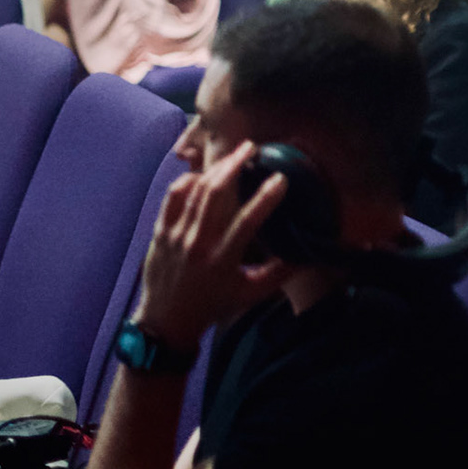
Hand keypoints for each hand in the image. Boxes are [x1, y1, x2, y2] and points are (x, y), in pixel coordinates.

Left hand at [133, 141, 291, 351]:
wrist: (167, 320)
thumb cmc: (214, 305)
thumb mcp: (252, 294)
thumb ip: (280, 273)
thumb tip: (307, 254)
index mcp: (223, 260)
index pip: (247, 221)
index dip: (266, 197)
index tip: (281, 179)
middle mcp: (198, 243)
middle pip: (216, 194)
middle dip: (235, 166)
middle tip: (250, 148)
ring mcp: (176, 235)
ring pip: (195, 191)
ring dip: (216, 169)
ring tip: (232, 156)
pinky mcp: (160, 231)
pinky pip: (172, 196)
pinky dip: (187, 181)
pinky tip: (202, 175)